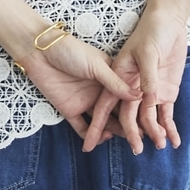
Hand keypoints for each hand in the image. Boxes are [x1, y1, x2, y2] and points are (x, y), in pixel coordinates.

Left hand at [19, 32, 140, 142]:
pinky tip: (102, 138)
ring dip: (113, 131)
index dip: (137, 107)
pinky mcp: (69, 110)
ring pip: (102, 122)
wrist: (40, 52)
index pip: (126, 95)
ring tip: (125, 139)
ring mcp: (85, 101)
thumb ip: (115, 83)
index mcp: (109, 76)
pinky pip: (82, 127)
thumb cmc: (71, 50)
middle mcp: (99, 91)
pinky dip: (92, 136)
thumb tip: (140, 95)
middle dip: (129, 124)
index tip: (149, 119)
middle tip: (141, 136)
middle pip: (116, 111)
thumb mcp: (97, 65)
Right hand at [82, 5, 188, 153]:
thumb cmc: (151, 31)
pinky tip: (174, 140)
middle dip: (129, 134)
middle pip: (127, 116)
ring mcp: (148, 91)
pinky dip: (169, 127)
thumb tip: (147, 101)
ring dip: (153, 132)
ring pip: (147, 118)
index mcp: (119, 76)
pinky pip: (165, 114)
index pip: (105, 105)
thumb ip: (146, 77)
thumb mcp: (146, 52)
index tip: (89, 144)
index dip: (97, 125)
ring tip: (160, 145)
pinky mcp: (165, 91)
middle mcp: (131, 87)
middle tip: (135, 151)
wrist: (169, 20)